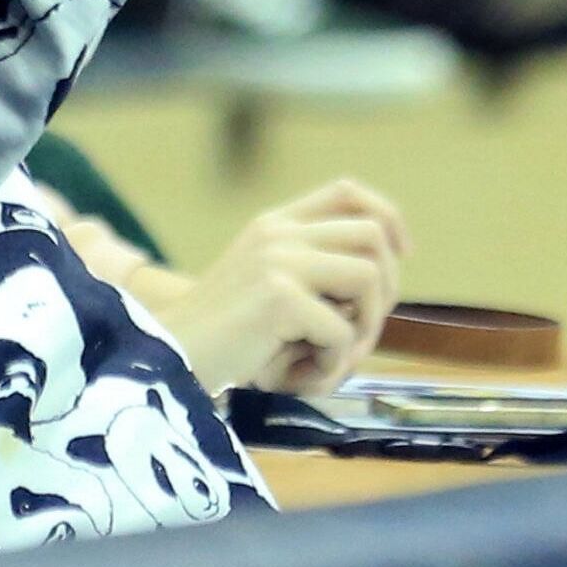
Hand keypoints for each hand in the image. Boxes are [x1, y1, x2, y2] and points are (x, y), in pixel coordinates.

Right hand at [137, 179, 409, 395]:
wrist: (166, 358)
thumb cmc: (224, 338)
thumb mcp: (268, 289)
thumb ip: (315, 276)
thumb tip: (384, 287)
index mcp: (273, 225)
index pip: (348, 192)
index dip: (388, 218)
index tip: (401, 254)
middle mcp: (276, 233)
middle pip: (372, 235)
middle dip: (386, 288)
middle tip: (361, 331)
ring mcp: (277, 260)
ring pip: (368, 277)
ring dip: (365, 326)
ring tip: (334, 354)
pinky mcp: (278, 296)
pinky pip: (342, 331)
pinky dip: (333, 363)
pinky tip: (303, 375)